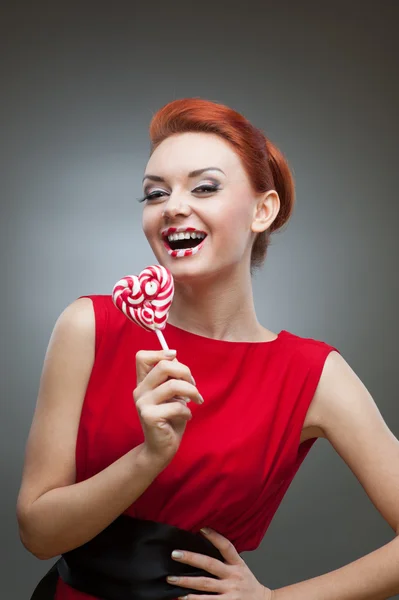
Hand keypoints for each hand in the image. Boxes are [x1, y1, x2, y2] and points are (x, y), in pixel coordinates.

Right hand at [134, 349, 203, 464]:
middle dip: (185, 372)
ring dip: (191, 391)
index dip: (161, 353)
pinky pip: (177, 406)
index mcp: (143, 382)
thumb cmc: (170, 419)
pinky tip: (187, 417)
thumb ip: (172, 378)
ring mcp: (142, 403)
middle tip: (194, 384)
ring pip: (173, 385)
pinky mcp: (149, 416)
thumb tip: (175, 358)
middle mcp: (140, 390)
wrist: (161, 448)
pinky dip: (188, 411)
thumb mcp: (172, 395)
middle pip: (163, 366)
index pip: (142, 357)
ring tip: (197, 400)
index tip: (176, 359)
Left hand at [167, 527, 273, 599]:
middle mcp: (233, 576)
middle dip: (191, 558)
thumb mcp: (242, 568)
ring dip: (186, 582)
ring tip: (172, 579)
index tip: (201, 528)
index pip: (226, 547)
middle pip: (210, 565)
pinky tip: (181, 598)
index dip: (215, 537)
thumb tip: (204, 546)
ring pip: (205, 585)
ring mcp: (230, 592)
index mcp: (237, 564)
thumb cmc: (248, 585)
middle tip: (175, 554)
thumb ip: (227, 560)